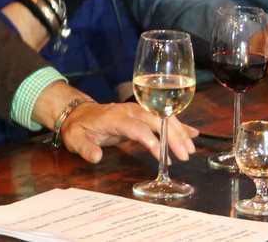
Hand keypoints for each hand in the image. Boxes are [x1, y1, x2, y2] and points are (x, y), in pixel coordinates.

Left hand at [60, 100, 197, 163]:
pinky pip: (163, 118)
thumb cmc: (79, 127)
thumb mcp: (75, 139)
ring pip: (163, 117)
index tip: (162, 155)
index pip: (136, 127)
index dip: (150, 140)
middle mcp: (129, 111)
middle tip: (185, 155)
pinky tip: (192, 134)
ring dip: (178, 132)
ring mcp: (137, 110)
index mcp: (114, 117)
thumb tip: (96, 157)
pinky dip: (178, 125)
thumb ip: (85, 148)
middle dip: (172, 136)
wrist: (79, 113)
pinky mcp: (143, 114)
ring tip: (190, 149)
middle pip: (155, 120)